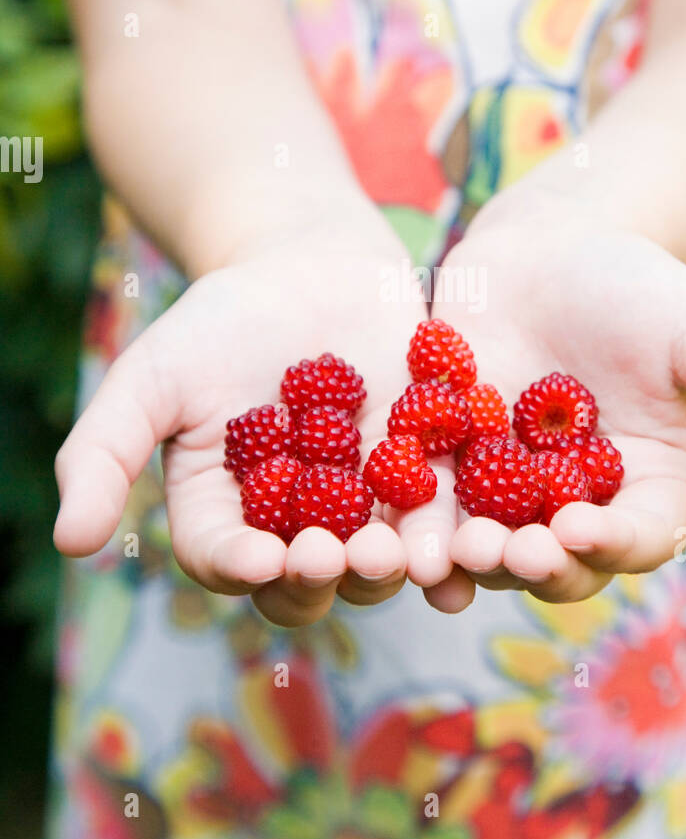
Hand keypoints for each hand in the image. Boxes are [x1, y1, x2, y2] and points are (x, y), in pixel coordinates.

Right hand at [53, 211, 453, 626]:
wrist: (309, 261)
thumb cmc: (220, 318)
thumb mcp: (153, 375)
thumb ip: (104, 451)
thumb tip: (68, 543)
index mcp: (228, 512)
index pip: (228, 558)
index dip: (241, 566)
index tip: (260, 560)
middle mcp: (298, 523)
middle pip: (309, 578)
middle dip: (323, 576)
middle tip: (337, 558)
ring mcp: (368, 502)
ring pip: (380, 557)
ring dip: (392, 564)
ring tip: (404, 552)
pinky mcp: (427, 472)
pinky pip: (441, 510)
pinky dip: (451, 529)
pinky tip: (464, 537)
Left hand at [421, 190, 685, 606]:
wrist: (552, 248)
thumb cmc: (643, 289)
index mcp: (651, 491)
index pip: (640, 537)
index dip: (612, 544)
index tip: (579, 531)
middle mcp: (580, 508)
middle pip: (558, 562)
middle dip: (530, 566)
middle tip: (501, 552)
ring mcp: (509, 495)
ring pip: (487, 548)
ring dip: (463, 561)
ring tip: (440, 554)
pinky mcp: (448, 468)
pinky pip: (428, 505)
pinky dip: (410, 524)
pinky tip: (386, 532)